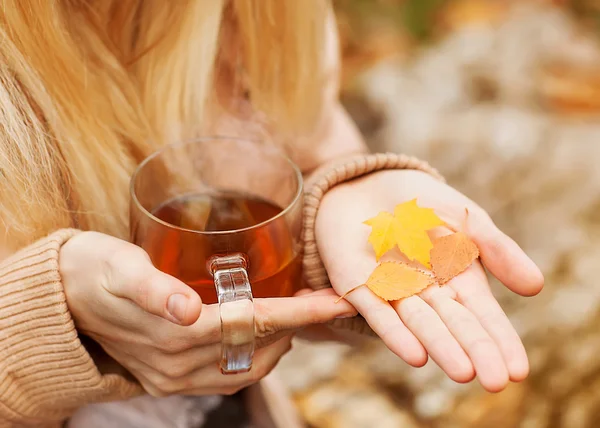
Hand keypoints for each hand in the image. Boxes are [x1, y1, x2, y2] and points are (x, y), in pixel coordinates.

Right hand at [60, 232, 355, 395]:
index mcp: (173, 334)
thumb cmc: (93, 270)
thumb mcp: (118, 267)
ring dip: (283, 343)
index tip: (337, 301)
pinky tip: (266, 336)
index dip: (301, 313)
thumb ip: (152, 289)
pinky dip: (256, 357)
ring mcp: (174, 378)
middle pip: (258, 347)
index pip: (255, 323)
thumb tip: (186, 311)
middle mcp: (177, 365)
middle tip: (327, 300)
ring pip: (248, 369)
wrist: (62, 299)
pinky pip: (227, 377)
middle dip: (301, 325)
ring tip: (303, 315)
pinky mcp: (170, 379)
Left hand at [315, 169, 543, 391]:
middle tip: (495, 382)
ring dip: (440, 346)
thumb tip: (535, 287)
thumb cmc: (419, 202)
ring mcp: (393, 291)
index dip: (499, 340)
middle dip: (475, 351)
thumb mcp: (464, 219)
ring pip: (420, 323)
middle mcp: (427, 292)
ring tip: (463, 372)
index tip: (518, 371)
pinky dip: (395, 332)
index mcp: (457, 278)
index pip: (482, 314)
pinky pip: (377, 310)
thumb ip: (495, 249)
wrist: (367, 184)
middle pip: (454, 324)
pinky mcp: (359, 285)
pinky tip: (415, 354)